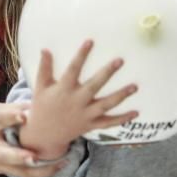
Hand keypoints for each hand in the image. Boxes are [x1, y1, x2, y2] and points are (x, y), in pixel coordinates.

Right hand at [0, 102, 64, 176]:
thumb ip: (7, 110)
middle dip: (21, 156)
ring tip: (62, 162)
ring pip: (19, 170)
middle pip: (6, 154)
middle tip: (35, 155)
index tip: (25, 115)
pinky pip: (24, 174)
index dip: (11, 116)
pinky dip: (41, 172)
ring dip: (40, 169)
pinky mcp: (4, 171)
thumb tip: (34, 102)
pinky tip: (59, 166)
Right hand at [18, 40, 137, 158]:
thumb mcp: (41, 87)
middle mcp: (76, 102)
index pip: (73, 69)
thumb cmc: (42, 106)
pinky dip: (122, 119)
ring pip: (106, 105)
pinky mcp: (91, 125)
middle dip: (107, 73)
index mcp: (63, 90)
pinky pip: (109, 122)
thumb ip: (45, 68)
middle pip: (94, 86)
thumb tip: (45, 49)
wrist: (44, 134)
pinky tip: (136, 112)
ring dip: (121, 96)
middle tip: (120, 60)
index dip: (81, 55)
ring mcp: (85, 115)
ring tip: (135, 86)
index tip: (90, 41)